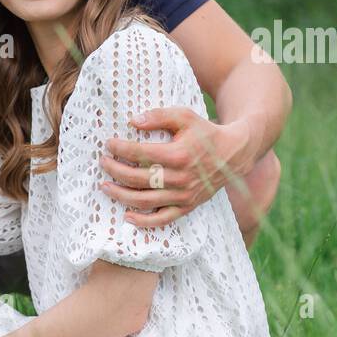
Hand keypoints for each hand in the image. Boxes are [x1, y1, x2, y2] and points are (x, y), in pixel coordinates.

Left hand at [100, 109, 252, 227]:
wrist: (232, 154)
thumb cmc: (205, 133)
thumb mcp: (185, 117)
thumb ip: (159, 116)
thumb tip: (133, 121)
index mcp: (179, 155)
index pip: (141, 154)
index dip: (120, 149)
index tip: (109, 144)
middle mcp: (181, 178)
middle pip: (138, 178)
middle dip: (115, 170)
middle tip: (103, 163)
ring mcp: (184, 195)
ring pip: (145, 200)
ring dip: (121, 195)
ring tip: (105, 186)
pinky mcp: (187, 206)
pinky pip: (163, 219)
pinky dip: (143, 221)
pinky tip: (126, 216)